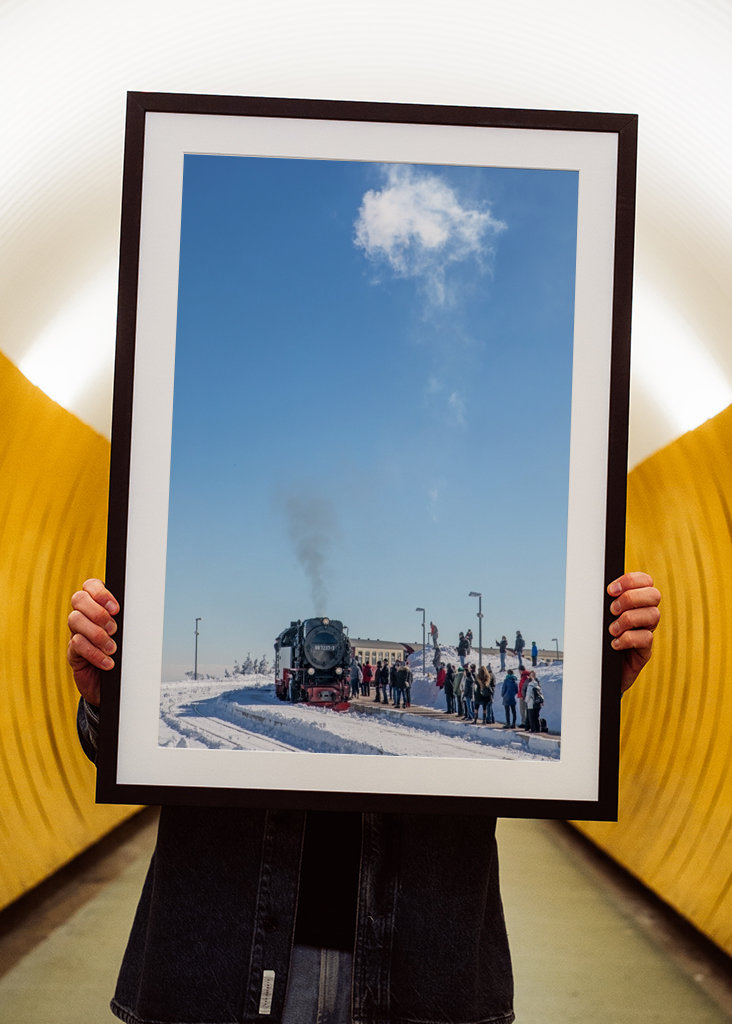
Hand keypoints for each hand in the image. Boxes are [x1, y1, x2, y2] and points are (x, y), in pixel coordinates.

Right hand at [67, 579, 119, 704]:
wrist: (115, 684)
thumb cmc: (125, 653)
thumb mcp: (129, 634)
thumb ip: (129, 620)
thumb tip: (142, 610)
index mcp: (98, 605)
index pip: (90, 585)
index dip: (100, 592)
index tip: (116, 608)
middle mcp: (84, 616)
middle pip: (78, 599)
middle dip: (98, 612)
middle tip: (114, 628)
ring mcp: (76, 632)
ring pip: (75, 620)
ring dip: (97, 634)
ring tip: (112, 648)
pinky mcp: (73, 652)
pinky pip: (77, 644)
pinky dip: (94, 653)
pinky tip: (108, 662)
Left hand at [607, 571, 660, 692]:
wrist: (598, 671)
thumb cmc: (598, 640)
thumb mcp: (599, 618)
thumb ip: (603, 602)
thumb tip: (591, 587)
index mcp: (636, 602)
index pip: (645, 581)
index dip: (631, 580)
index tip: (610, 590)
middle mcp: (645, 615)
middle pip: (654, 595)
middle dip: (630, 598)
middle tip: (612, 610)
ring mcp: (647, 632)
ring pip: (653, 615)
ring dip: (628, 619)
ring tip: (612, 630)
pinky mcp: (645, 651)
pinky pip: (646, 638)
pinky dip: (628, 639)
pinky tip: (614, 644)